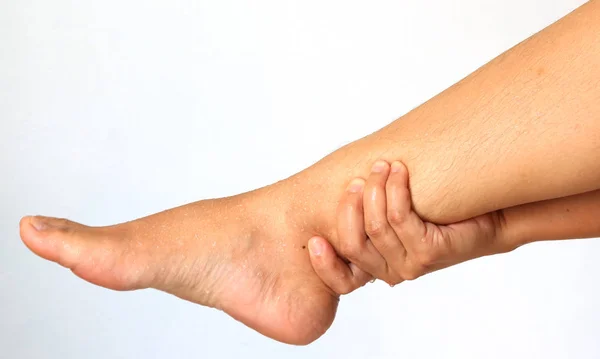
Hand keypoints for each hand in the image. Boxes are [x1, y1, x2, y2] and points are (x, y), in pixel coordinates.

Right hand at [310, 160, 511, 286]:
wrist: (485, 219)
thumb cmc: (435, 214)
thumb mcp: (393, 218)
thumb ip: (365, 214)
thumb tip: (337, 189)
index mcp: (376, 268)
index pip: (340, 279)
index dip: (323, 264)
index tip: (313, 239)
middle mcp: (391, 271)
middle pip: (353, 244)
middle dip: (349, 207)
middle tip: (356, 179)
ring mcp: (411, 265)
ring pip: (376, 226)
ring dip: (375, 189)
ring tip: (382, 165)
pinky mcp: (430, 253)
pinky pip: (400, 217)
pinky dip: (395, 189)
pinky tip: (400, 172)